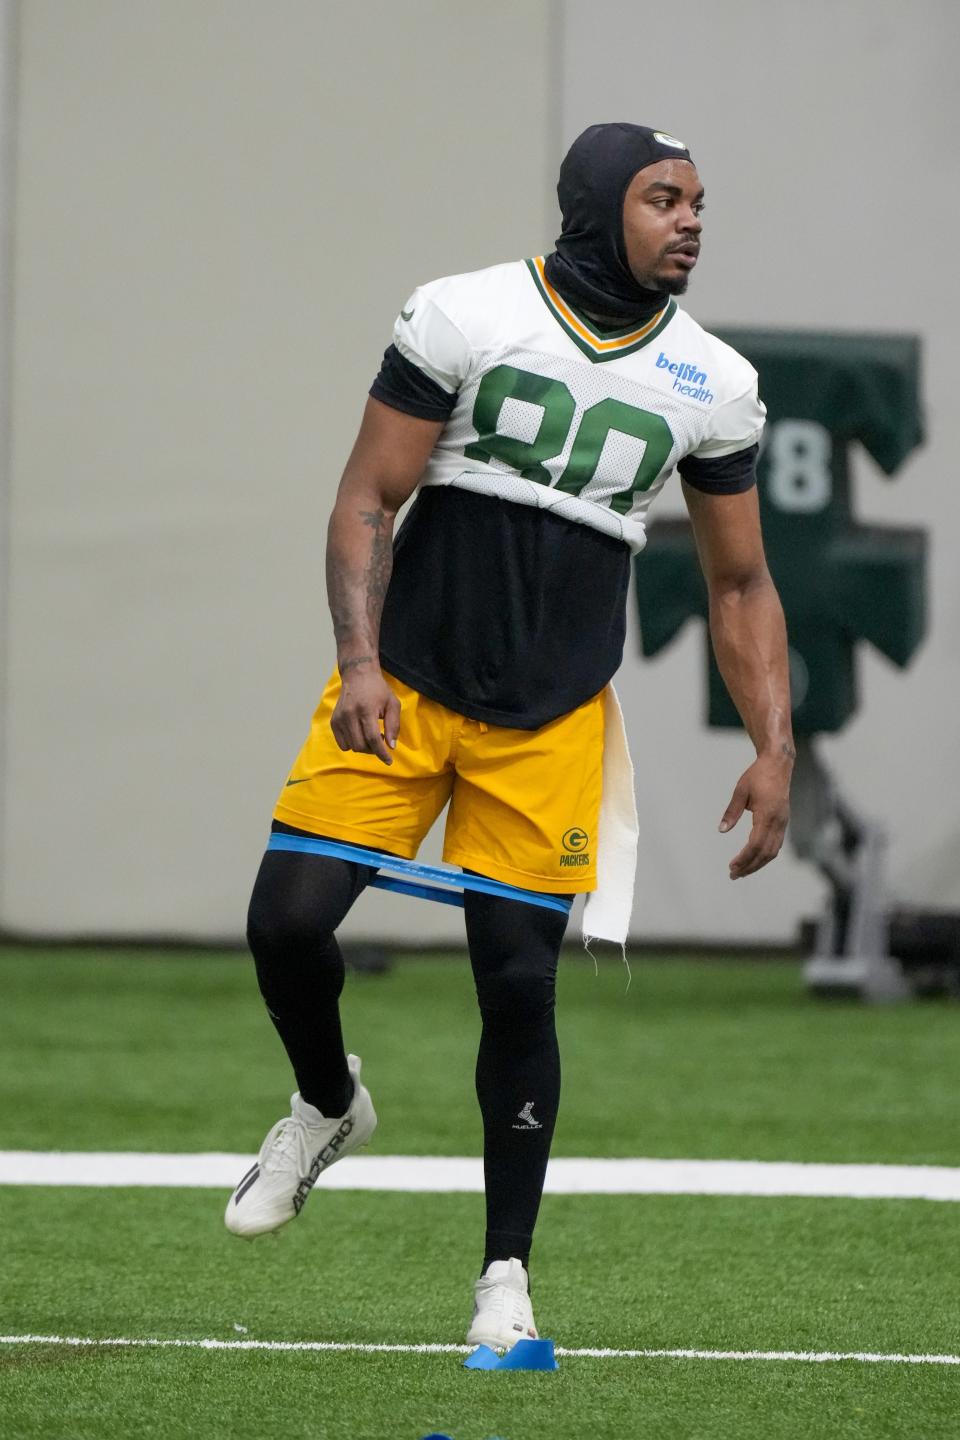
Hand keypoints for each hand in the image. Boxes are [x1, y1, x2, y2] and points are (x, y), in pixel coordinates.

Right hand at [330, 663, 400, 765]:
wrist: (358, 676)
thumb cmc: (378, 690)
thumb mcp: (393, 704)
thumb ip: (394, 725)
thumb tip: (391, 746)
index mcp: (366, 710)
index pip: (373, 739)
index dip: (381, 753)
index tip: (389, 761)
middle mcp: (349, 715)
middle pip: (361, 746)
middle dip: (373, 749)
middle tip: (381, 740)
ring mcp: (339, 719)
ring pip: (351, 747)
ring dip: (363, 747)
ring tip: (370, 735)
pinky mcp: (333, 722)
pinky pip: (342, 744)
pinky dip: (352, 744)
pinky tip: (359, 734)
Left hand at [718, 752, 790, 878]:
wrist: (778, 765)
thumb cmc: (758, 775)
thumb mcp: (740, 791)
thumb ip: (731, 812)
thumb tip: (722, 830)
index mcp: (767, 815)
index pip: (756, 844)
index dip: (744, 858)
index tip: (732, 866)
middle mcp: (778, 822)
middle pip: (765, 853)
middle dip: (750, 866)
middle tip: (733, 875)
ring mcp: (783, 823)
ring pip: (773, 851)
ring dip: (758, 864)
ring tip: (742, 871)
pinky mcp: (783, 822)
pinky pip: (776, 845)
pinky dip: (765, 855)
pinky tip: (754, 859)